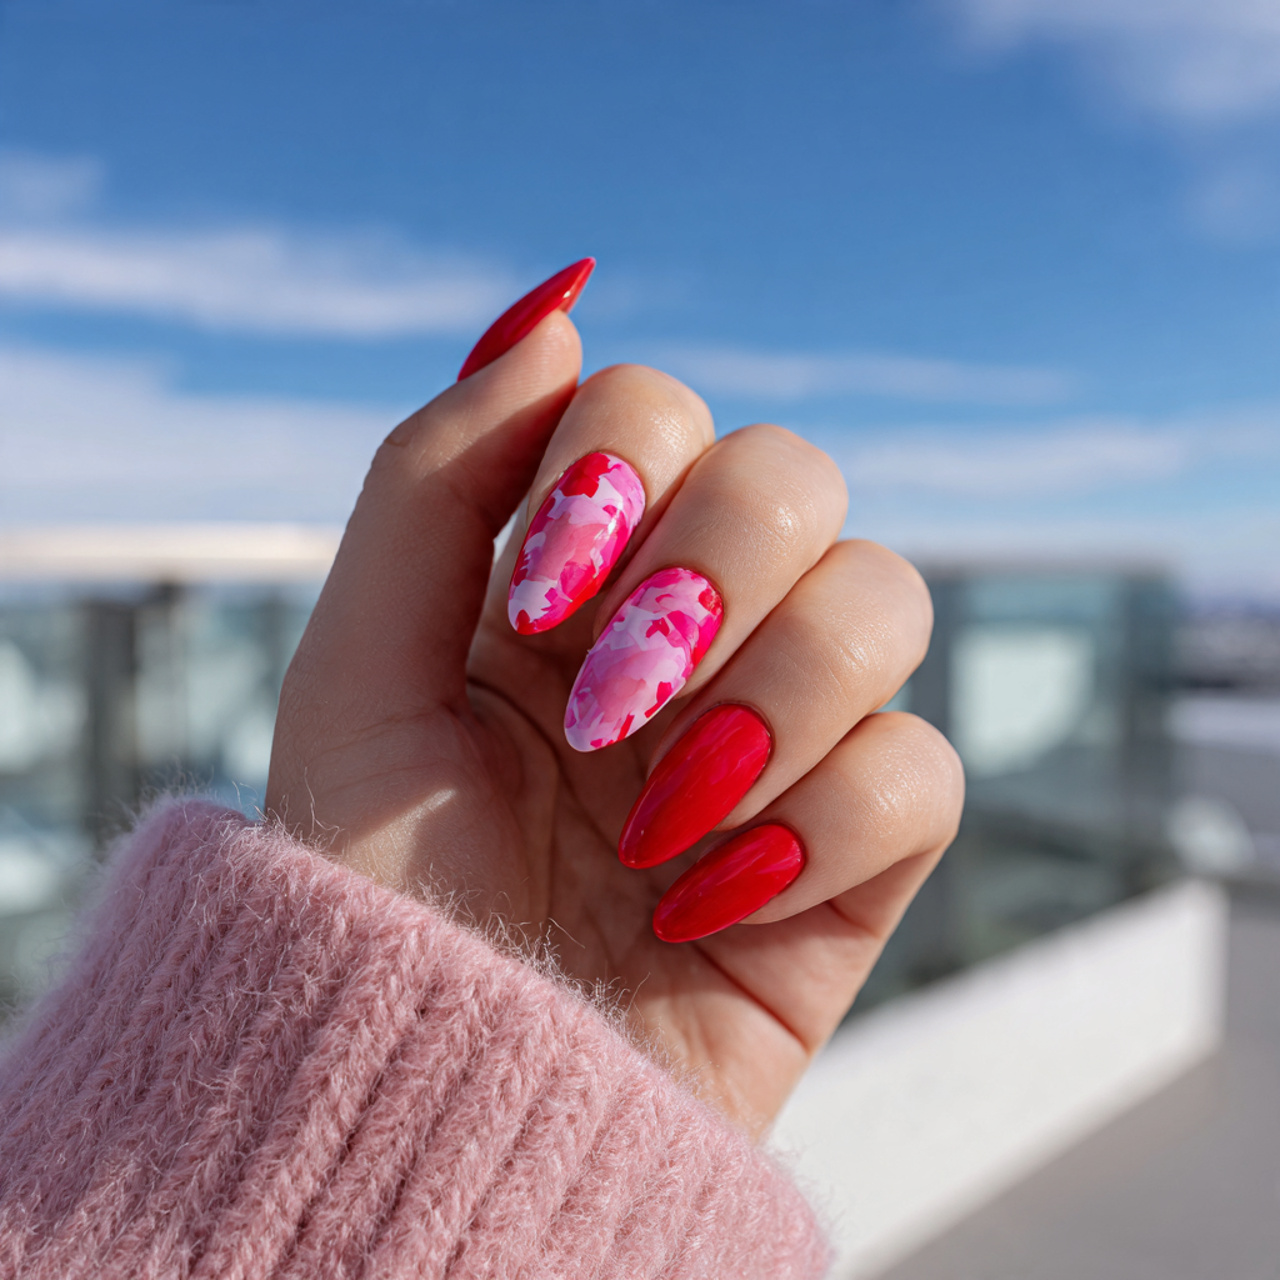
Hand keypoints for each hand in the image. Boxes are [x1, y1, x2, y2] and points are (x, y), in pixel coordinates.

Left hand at [266, 305, 962, 1134]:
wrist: (439, 1101)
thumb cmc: (374, 896)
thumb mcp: (357, 674)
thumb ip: (432, 479)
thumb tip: (560, 304)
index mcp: (572, 576)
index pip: (656, 408)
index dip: (622, 462)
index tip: (543, 593)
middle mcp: (690, 628)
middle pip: (795, 473)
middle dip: (710, 575)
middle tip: (609, 708)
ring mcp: (784, 730)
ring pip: (886, 599)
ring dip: (768, 703)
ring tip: (654, 822)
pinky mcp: (858, 847)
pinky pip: (921, 772)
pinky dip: (819, 827)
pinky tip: (708, 900)